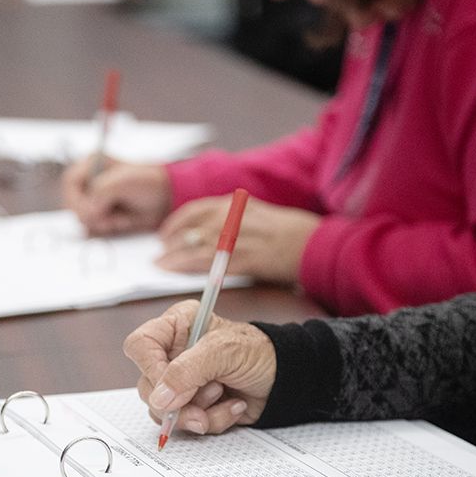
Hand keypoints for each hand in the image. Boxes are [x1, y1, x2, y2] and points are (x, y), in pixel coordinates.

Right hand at [60, 157, 172, 234]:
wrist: (166, 199)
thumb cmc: (148, 182)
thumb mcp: (124, 182)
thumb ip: (101, 193)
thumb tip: (88, 211)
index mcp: (91, 164)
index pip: (70, 182)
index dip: (77, 199)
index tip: (93, 209)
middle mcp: (89, 181)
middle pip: (73, 204)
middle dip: (92, 213)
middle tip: (111, 215)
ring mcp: (94, 199)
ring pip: (82, 218)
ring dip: (102, 222)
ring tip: (121, 217)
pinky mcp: (101, 215)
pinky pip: (93, 227)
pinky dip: (106, 228)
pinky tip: (121, 222)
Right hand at [123, 300, 275, 435]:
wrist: (286, 381)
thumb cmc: (262, 353)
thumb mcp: (226, 352)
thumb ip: (189, 370)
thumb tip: (159, 396)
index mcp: (177, 327)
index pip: (140, 346)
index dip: (150, 369)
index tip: (169, 388)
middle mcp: (174, 354)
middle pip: (148, 385)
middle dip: (180, 400)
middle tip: (209, 396)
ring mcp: (181, 383)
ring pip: (164, 411)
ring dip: (199, 411)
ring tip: (225, 396)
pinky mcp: (193, 406)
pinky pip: (186, 424)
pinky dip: (213, 420)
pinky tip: (233, 405)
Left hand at [155, 196, 319, 283]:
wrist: (317, 245)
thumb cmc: (292, 232)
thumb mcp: (259, 215)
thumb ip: (233, 219)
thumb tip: (205, 233)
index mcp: (238, 205)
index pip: (197, 209)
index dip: (177, 222)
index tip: (164, 233)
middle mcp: (235, 217)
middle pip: (192, 228)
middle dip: (171, 242)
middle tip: (158, 254)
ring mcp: (241, 238)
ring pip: (197, 245)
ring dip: (175, 256)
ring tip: (161, 265)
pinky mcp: (247, 259)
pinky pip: (211, 263)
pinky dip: (190, 267)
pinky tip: (178, 271)